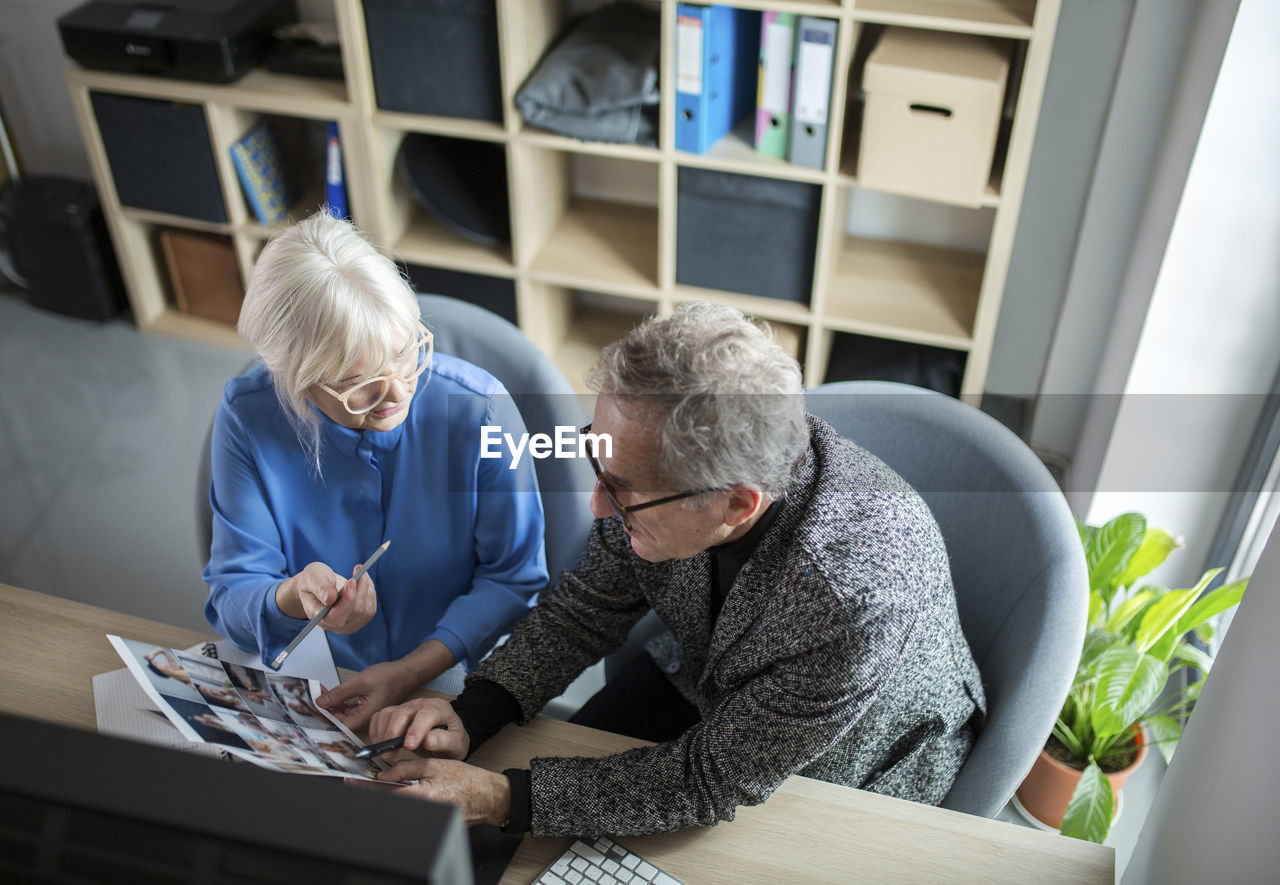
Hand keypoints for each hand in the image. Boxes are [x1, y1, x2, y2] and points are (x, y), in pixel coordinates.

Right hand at [277, 561, 376, 633]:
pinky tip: (362, 581)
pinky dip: (370, 592)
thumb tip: (330, 598)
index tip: (351, 581)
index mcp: (316, 614)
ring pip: (365, 611)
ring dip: (366, 588)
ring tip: (359, 571)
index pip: (335, 617)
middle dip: (360, 589)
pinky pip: (370, 609)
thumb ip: (319, 587)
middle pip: (355, 612)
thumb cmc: (314, 580)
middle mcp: (331, 625)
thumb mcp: (311, 577)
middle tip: (359, 569)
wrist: (319, 585)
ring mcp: (346, 625)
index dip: (347, 600)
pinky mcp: (358, 621)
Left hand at [315, 659, 418, 730]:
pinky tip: (334, 692)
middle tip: (316, 694)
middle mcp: (365, 719)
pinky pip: (349, 708)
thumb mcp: (361, 682)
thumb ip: (340, 693)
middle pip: (340, 720)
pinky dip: (341, 700)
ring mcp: (365, 713)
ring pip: (344, 713)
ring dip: (333, 703)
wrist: (407, 672)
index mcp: (364, 717)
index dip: (325, 716)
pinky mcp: (366, 707)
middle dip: (327, 708)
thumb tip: (321, 702)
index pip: (339, 724)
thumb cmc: (389, 677)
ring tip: (322, 691)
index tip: (314, 705)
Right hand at [368, 697, 469, 759]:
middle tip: (390, 755)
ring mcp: (407, 707)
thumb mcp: (456, 745)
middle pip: (402, 712)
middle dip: (394, 733)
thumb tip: (429, 740)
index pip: (426, 714)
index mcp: (440, 708)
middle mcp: (422, 704)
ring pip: (388, 713)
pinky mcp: (395, 713)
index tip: (409, 746)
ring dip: (383, 733)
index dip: (416, 729)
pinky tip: (379, 744)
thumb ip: (445, 742)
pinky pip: (380, 716)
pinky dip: (376, 730)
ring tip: (385, 752)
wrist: (447, 738)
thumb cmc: (452, 741)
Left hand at [377, 757, 510, 827]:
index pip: (386, 792)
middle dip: (379, 790)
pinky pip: (410, 809)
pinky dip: (403, 799)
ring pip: (399, 805)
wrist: (485, 796)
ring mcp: (425, 818)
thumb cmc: (465, 779)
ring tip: (391, 783)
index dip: (367, 786)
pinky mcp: (428, 821)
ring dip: (391, 794)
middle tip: (371, 780)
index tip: (354, 782)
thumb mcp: (433, 765)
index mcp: (421, 796)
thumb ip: (406, 768)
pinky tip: (406, 790)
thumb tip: (384, 774)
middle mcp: (421, 811)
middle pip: (390, 801)